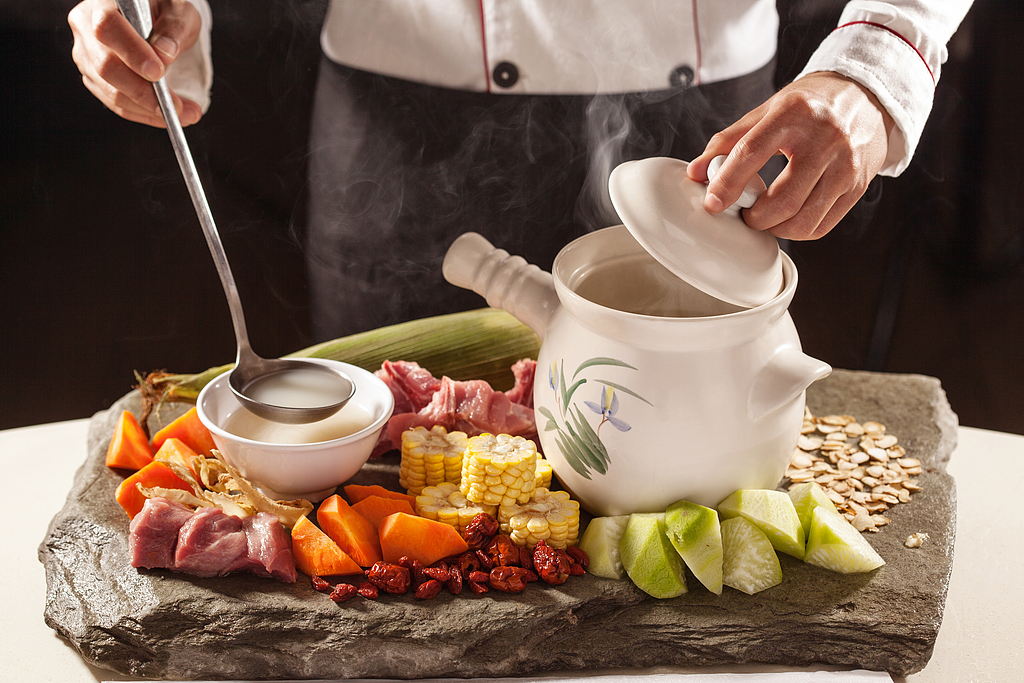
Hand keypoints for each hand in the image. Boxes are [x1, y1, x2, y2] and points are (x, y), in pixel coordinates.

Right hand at [69, 0, 202, 127]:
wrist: (155, 19)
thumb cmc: (165, 10)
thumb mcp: (178, 12)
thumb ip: (174, 29)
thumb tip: (165, 54)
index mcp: (102, 2)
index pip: (108, 27)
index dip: (131, 52)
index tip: (158, 72)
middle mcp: (86, 28)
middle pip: (106, 66)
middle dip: (144, 92)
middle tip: (177, 106)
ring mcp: (86, 55)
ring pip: (111, 91)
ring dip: (149, 109)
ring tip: (184, 114)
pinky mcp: (94, 77)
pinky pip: (116, 103)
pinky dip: (143, 114)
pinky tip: (167, 116)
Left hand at [687, 72, 894, 239]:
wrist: (866, 96)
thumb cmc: (809, 105)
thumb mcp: (767, 110)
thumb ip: (728, 141)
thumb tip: (695, 173)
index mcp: (793, 114)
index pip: (752, 152)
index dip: (728, 183)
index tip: (713, 204)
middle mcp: (824, 139)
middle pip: (782, 200)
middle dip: (755, 219)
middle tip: (745, 214)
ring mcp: (846, 165)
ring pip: (803, 220)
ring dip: (775, 229)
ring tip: (765, 218)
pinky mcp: (858, 185)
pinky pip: (821, 226)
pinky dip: (797, 231)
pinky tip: (788, 218)